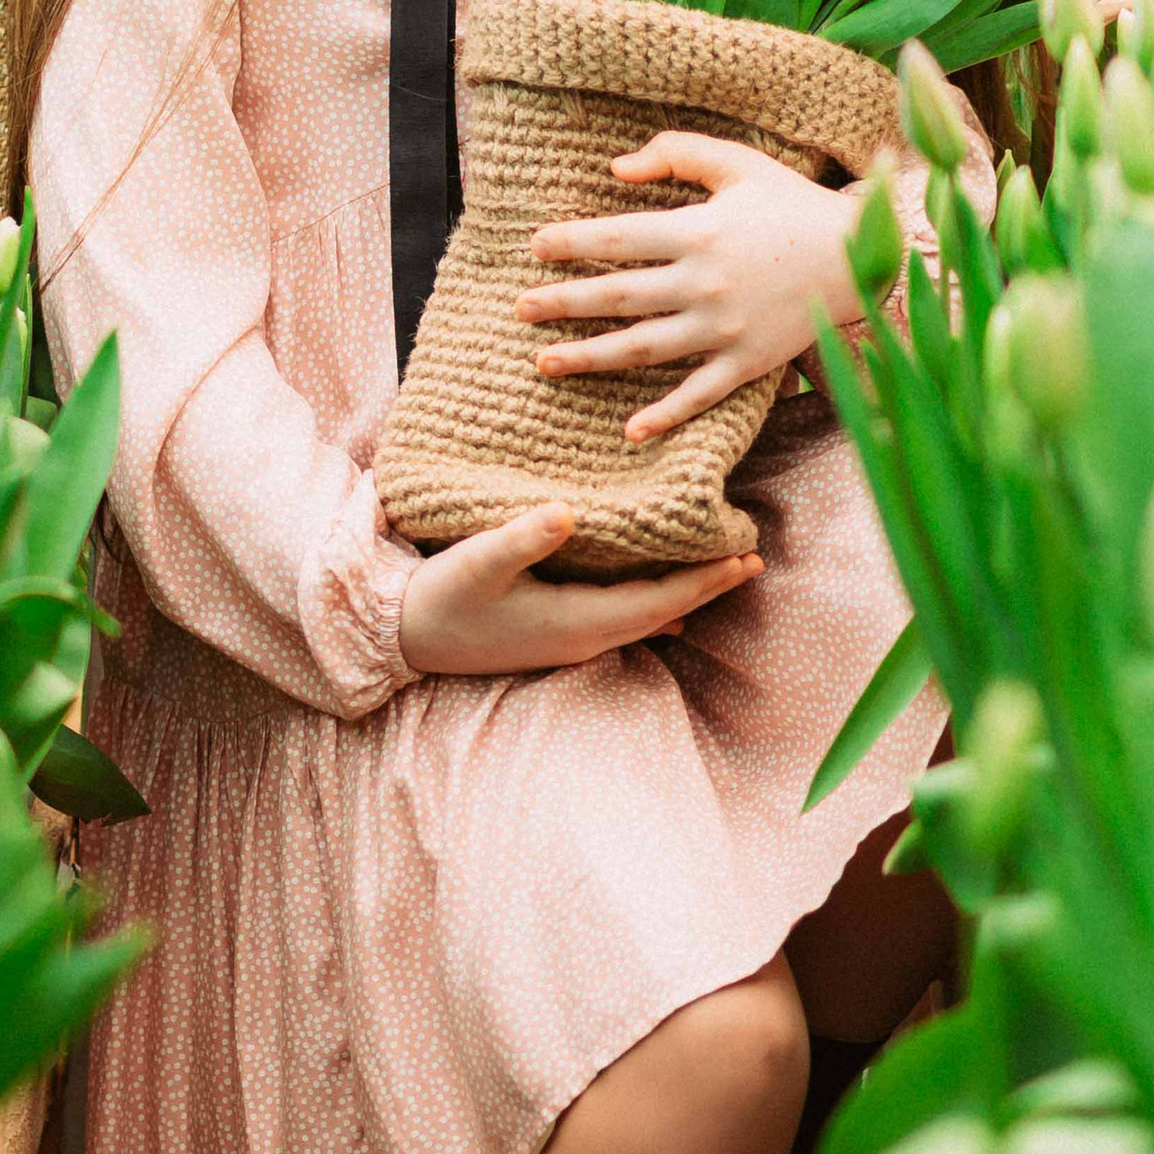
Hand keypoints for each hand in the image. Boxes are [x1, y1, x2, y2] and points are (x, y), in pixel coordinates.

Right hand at [398, 502, 759, 673]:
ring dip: (682, 596)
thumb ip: (523, 537)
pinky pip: (621, 620)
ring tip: (717, 574)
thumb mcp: (477, 562)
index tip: (747, 560)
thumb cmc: (440, 598)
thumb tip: (566, 512)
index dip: (705, 581)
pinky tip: (661, 603)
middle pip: (663, 612)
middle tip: (751, 561)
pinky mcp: (555, 636)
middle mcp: (584, 638)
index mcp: (577, 621)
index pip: (660, 601)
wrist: (403, 638)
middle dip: (707, 588)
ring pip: (644, 618)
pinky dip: (650, 605)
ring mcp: (570, 641)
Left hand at [519, 133, 862, 442]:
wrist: (859, 255)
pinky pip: (700, 393)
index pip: (617, 238)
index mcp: (698, 231)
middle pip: (618, 296)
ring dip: (591, 358)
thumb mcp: (738, 164)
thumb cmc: (793, 204)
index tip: (535, 248)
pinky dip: (667, 415)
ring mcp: (724, 328)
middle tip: (521, 310)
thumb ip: (677, 155)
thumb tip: (616, 169)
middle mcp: (704, 283)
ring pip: (644, 348)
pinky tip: (630, 430)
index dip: (571, 243)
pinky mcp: (747, 362)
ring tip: (546, 363)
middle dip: (563, 303)